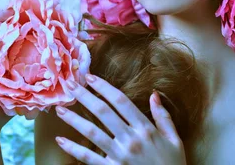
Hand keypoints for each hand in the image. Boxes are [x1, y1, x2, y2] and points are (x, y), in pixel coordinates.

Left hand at [54, 74, 186, 164]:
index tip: (90, 77)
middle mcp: (130, 139)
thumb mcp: (174, 139)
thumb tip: (154, 94)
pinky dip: (73, 149)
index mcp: (145, 128)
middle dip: (84, 96)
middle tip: (69, 84)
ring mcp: (119, 155)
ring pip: (92, 132)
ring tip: (60, 109)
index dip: (104, 87)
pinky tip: (61, 140)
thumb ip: (163, 117)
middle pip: (103, 112)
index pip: (121, 101)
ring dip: (74, 119)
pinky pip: (89, 158)